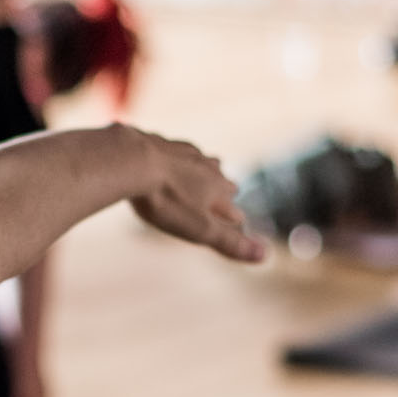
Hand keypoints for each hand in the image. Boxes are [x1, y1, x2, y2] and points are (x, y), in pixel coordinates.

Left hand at [126, 131, 264, 261]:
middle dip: (222, 184)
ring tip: (205, 164)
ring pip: (196, 157)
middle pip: (217, 175)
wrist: (132, 160)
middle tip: (227, 187)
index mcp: (215, 186)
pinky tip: (164, 153)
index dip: (233, 213)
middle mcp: (202, 164)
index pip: (230, 202)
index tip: (237, 218)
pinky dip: (169, 153)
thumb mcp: (200, 230)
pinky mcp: (155, 140)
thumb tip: (265, 256)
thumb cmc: (166, 199)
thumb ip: (230, 243)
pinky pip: (166, 147)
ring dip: (201, 164)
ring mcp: (179, 149)